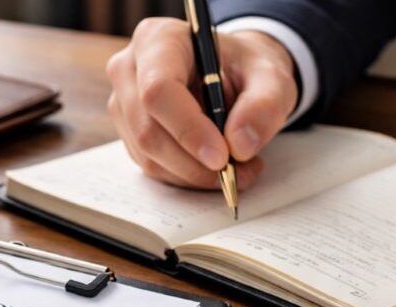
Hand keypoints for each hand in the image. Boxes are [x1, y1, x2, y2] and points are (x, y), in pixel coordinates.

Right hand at [106, 18, 298, 189]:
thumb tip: (240, 146)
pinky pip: (152, 167)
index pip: (158, 90)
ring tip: (237, 169)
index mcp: (159, 39)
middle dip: (195, 163)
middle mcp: (130, 70)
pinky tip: (214, 167)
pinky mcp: (129, 133)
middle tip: (237, 172)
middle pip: (149, 130)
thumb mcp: (272, 77)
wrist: (232, 76)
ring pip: (149, 156)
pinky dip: (187, 177)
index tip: (222, 157)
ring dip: (194, 174)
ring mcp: (123, 104)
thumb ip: (264, 106)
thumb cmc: (246, 69)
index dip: (188, 129)